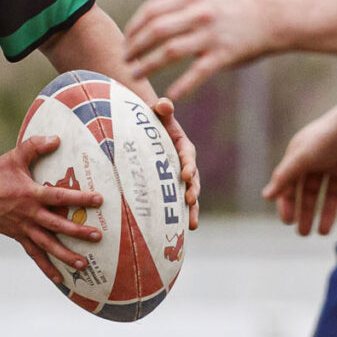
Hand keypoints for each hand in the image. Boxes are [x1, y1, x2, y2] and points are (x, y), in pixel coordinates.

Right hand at [0, 134, 104, 269]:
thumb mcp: (14, 157)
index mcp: (31, 194)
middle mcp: (29, 214)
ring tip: (84, 264)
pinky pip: (34, 254)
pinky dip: (46, 267)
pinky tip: (59, 278)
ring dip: (66, 255)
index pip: (59, 197)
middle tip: (97, 237)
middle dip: (78, 232)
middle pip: (57, 226)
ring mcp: (24, 228)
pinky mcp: (18, 237)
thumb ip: (35, 146)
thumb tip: (56, 138)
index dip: (79, 198)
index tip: (98, 200)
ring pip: (48, 245)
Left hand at [122, 0, 281, 101]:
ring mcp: (212, 35)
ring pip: (171, 51)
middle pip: (156, 30)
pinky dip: (183, 85)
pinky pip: (199, 72)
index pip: (152, 10)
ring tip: (135, 76)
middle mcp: (200, 13)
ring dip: (148, 65)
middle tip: (124, 60)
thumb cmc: (239, 2)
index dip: (134, 27)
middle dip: (135, 46)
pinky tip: (170, 95)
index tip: (126, 40)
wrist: (275, 18)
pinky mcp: (225, 55)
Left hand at [149, 94, 203, 230]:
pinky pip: (178, 204)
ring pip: (189, 195)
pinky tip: (180, 231)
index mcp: (183, 146)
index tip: (185, 175)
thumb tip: (163, 104)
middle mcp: (185, 164)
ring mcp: (179, 179)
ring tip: (191, 224)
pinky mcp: (171, 189)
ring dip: (191, 210)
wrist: (143, 133)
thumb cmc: (149, 121)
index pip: (188, 156)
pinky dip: (180, 216)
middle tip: (190, 200)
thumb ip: (161, 108)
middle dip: (193, 191)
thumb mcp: (155, 113)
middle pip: (193, 179)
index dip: (189, 165)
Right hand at [264, 99, 336, 235]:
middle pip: (309, 191)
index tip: (288, 222)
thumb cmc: (329, 136)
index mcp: (301, 155)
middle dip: (306, 212)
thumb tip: (265, 197)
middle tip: (304, 233)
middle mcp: (319, 160)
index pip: (289, 183)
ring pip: (331, 193)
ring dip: (327, 212)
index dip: (287, 202)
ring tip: (324, 232)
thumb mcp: (303, 158)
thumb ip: (284, 177)